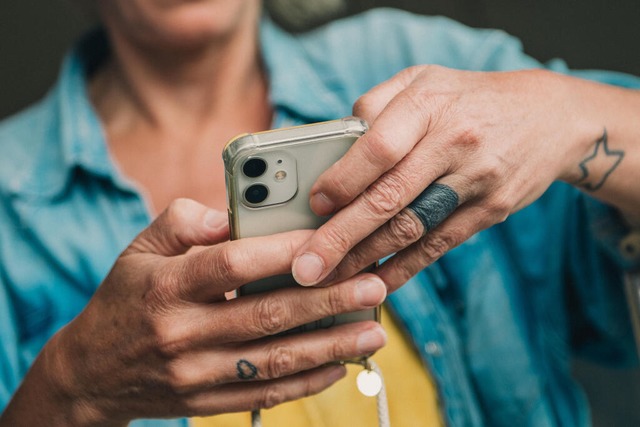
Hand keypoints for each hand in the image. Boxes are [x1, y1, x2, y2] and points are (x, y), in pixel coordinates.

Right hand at [4, 199, 385, 425]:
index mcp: (167, 285)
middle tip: (374, 287)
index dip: (284, 252)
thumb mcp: (139, 250)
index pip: (232, 264)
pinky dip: (305, 383)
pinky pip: (263, 394)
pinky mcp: (205, 401)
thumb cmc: (125, 299)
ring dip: (330, 347)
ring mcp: (195, 373)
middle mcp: (182, 332)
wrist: (90, 372)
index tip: (330, 240)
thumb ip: (182, 221)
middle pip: (266, 315)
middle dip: (327, 301)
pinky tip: (340, 366)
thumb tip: (229, 213)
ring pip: (274, 361)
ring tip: (373, 333)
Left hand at [291, 65, 603, 289]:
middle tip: (306, 268)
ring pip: (412, 228)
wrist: (549, 117)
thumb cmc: (468, 98)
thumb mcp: (422, 80)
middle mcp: (453, 142)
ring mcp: (476, 180)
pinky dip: (405, 268)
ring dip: (367, 260)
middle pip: (389, 197)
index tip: (316, 204)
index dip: (343, 180)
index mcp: (429, 103)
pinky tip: (377, 283)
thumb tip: (333, 148)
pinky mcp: (490, 211)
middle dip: (341, 238)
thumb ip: (375, 106)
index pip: (378, 148)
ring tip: (330, 281)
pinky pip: (439, 245)